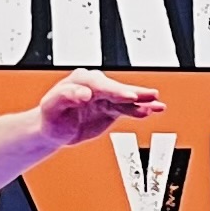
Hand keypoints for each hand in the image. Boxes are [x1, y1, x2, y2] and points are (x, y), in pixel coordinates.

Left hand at [33, 69, 163, 145]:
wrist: (54, 130)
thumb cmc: (51, 116)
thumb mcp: (52, 106)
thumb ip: (65, 96)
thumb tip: (83, 93)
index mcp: (80, 81)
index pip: (101, 85)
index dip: (116, 91)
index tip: (128, 96)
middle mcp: (96, 86)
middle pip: (118, 88)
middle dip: (134, 92)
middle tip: (150, 95)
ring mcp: (105, 97)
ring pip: (127, 98)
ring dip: (143, 101)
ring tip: (158, 104)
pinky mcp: (111, 108)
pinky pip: (129, 109)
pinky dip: (141, 110)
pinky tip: (153, 110)